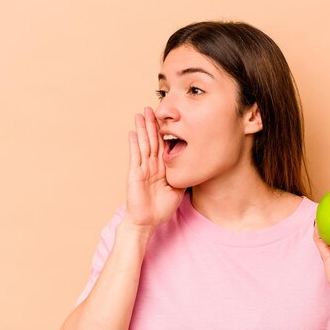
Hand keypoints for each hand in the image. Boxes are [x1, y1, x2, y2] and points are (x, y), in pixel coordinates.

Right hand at [123, 107, 184, 228]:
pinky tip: (132, 132)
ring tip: (140, 114)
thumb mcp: (178, 190)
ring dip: (142, 129)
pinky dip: (134, 144)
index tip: (167, 117)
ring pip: (143, 144)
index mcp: (162, 167)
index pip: (163, 145)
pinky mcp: (135, 174)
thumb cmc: (161, 208)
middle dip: (152, 124)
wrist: (148, 221)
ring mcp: (142, 168)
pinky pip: (135, 156)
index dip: (165, 131)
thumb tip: (196, 168)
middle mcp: (151, 165)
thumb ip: (183, 177)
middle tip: (151, 108)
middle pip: (152, 140)